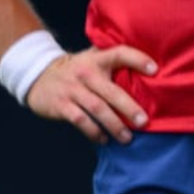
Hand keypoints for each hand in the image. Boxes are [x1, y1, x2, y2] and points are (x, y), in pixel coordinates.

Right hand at [26, 44, 157, 144]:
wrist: (38, 76)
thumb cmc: (75, 70)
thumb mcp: (91, 58)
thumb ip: (112, 60)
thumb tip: (150, 70)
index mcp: (96, 59)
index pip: (120, 53)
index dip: (138, 59)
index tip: (155, 70)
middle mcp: (85, 73)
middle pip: (111, 91)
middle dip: (129, 108)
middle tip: (143, 122)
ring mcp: (72, 90)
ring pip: (97, 109)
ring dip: (114, 125)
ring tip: (127, 138)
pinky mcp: (61, 105)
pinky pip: (80, 121)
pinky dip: (93, 132)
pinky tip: (103, 139)